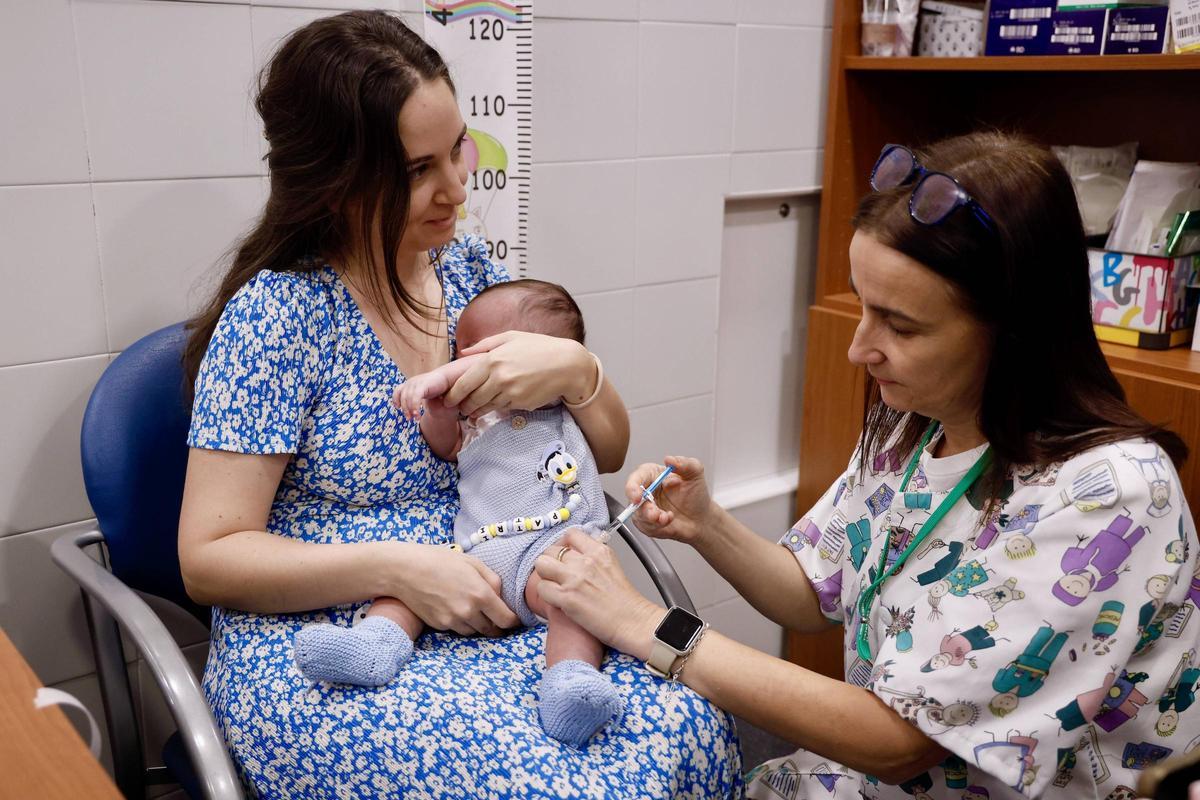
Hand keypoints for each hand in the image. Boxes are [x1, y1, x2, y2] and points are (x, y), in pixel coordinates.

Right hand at [391, 544, 520, 635]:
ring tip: (473, 610)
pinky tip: (454, 608)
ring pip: (474, 632)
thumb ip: (492, 579)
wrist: (406, 570)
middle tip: (497, 618)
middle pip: (491, 630)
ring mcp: (452, 621)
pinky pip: (457, 629)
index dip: (513, 621)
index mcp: (481, 594)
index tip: (514, 619)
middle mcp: (468, 612)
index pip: (506, 620)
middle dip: (497, 625)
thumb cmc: (440, 560)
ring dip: (478, 625)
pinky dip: (461, 623)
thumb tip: (500, 596)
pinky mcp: (439, 625)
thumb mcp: (472, 562)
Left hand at [393, 371, 453, 421]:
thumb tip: (411, 409)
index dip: (396, 399)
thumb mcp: (424, 392)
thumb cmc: (437, 387)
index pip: (398, 391)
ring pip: (408, 398)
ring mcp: (416, 383)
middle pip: (402, 397)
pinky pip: (415, 397)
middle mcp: (412, 382)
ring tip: (416, 418)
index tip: (398, 407)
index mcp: (411, 383)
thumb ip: (417, 397)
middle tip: (409, 418)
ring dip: (410, 410)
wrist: (447, 379)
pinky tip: (417, 414)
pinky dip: (414, 407)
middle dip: (405, 409)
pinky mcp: (423, 385)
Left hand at [449, 331, 591, 417]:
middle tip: (459, 407)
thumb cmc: (539, 348)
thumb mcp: (511, 337)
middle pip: (472, 398)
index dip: (454, 394)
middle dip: (464, 405)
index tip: (449, 398)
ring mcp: (510, 392)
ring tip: (473, 410)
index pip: (464, 382)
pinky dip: (496, 408)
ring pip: (486, 406)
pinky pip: (502, 408)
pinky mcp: (521, 403)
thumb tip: (462, 352)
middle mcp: (499, 377)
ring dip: (478, 410)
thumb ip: (485, 345)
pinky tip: (494, 406)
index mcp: (493, 359)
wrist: (567, 365)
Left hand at [533, 528, 660, 656]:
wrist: (632, 622)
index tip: (563, 555)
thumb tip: (576, 552)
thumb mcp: (612, 565)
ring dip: (545, 576)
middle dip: (551, 562)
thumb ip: (593, 555)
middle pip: (551, 549)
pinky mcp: (566, 598)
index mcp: (599, 551)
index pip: (570, 534)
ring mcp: (574, 578)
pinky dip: (546, 594)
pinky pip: (541, 588)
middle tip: (557, 574)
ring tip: (554, 586)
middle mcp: (585, 561)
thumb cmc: (625, 600)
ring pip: (541, 565)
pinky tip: (557, 600)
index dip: (563, 545)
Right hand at [624, 456, 715, 545]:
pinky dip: (657, 526)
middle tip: (655, 513)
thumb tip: (670, 459)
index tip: (637, 495)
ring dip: (652, 518)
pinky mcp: (646, 523)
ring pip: (638, 514)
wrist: (700, 518)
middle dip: (643, 507)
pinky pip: (645, 526)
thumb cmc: (695, 495)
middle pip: (632, 498)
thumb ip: (685, 463)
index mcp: (652, 475)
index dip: (633, 486)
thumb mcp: (695, 474)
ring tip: (666, 517)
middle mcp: (645, 490)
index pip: (636, 477)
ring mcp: (644, 508)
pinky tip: (668, 520)